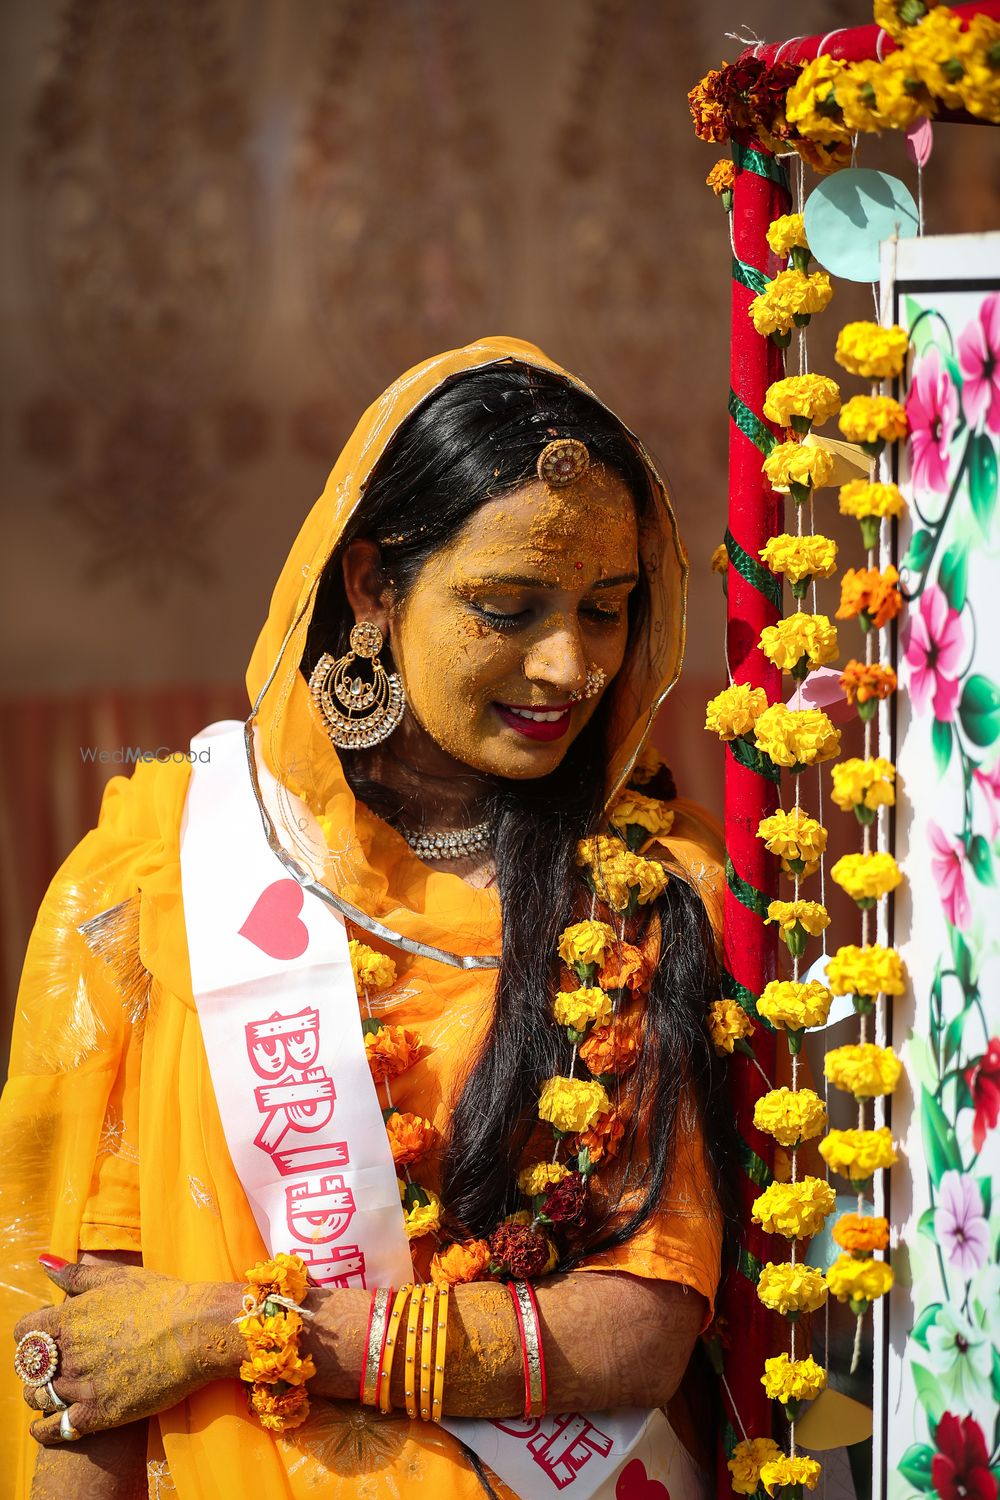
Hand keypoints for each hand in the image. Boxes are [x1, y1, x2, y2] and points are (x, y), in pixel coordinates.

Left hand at [14, 1258, 243, 1445]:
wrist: (196, 1330)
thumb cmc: (161, 1297)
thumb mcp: (117, 1277)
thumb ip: (75, 1274)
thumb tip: (43, 1262)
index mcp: (68, 1318)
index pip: (24, 1331)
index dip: (32, 1333)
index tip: (46, 1335)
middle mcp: (68, 1353)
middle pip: (29, 1367)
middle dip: (36, 1366)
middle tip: (53, 1365)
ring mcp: (81, 1385)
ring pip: (38, 1397)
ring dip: (40, 1394)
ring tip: (54, 1391)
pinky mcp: (98, 1413)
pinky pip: (55, 1428)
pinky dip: (44, 1428)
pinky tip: (46, 1425)